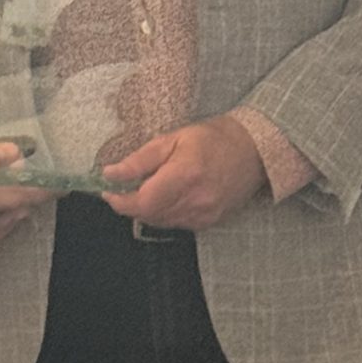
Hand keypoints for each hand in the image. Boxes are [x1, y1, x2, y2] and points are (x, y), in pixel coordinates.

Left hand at [99, 116, 267, 230]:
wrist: (254, 150)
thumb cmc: (213, 138)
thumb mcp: (172, 139)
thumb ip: (140, 160)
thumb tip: (110, 174)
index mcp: (184, 176)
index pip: (142, 203)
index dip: (120, 201)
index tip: (108, 192)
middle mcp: (195, 201)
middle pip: (148, 215)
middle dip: (131, 204)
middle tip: (124, 187)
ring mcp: (204, 215)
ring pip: (160, 222)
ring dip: (147, 209)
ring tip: (149, 188)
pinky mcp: (210, 222)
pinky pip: (176, 224)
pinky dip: (165, 213)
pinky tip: (169, 196)